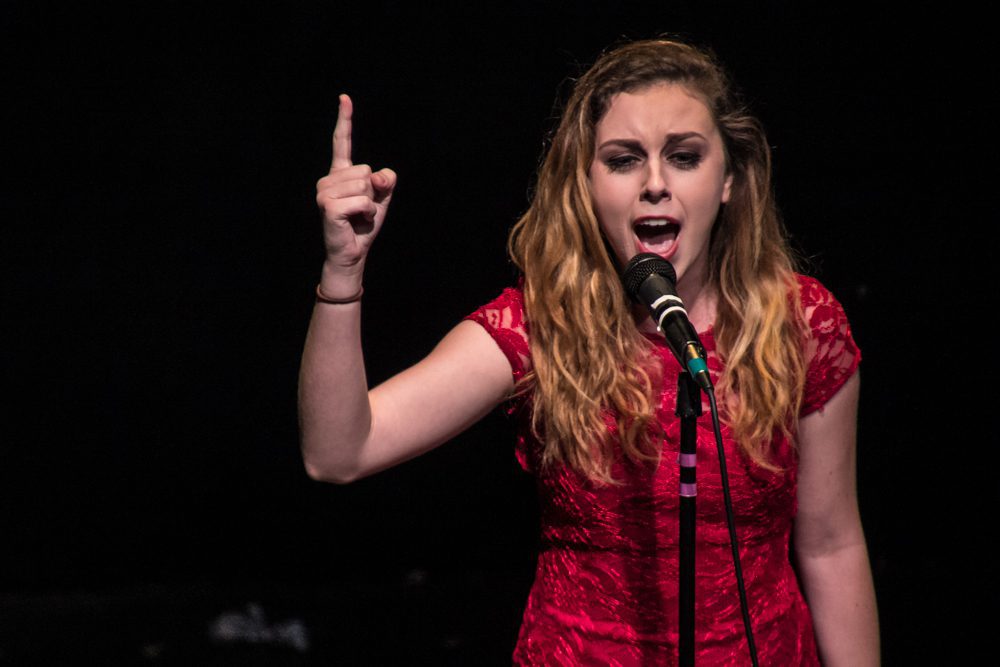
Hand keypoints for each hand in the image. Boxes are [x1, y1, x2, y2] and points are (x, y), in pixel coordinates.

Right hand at [315, 94, 396, 289]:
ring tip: (357, 216)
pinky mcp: (328, 206)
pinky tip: (355, 222)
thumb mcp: (381, 199)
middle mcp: (327, 179)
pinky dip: (367, 213)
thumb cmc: (363, 226)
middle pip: (365, 170)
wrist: (352, 253)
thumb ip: (385, 182)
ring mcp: (324, 192)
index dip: (344, 120)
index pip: (342, 142)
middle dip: (373, 192)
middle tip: (361, 210)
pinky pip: (362, 201)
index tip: (344, 97)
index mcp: (339, 174)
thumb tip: (380, 176)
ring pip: (364, 185)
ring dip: (370, 205)